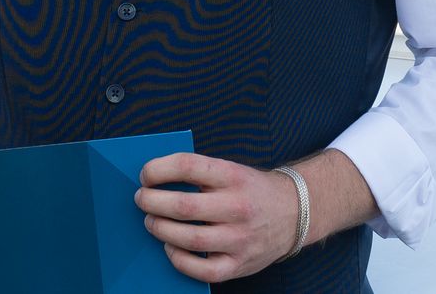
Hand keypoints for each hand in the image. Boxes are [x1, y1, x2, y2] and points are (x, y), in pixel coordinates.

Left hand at [134, 152, 299, 284]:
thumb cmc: (252, 190)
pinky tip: (170, 248)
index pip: (187, 166)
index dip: (158, 169)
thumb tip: (153, 179)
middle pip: (183, 206)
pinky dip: (179, 260)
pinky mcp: (240, 264)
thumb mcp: (232, 170)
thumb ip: (199, 173)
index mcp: (233, 176)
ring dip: (161, 229)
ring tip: (151, 222)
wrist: (294, 212)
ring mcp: (240, 238)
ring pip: (189, 238)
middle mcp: (238, 206)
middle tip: (141, 199)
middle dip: (152, 202)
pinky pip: (202, 269)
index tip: (145, 174)